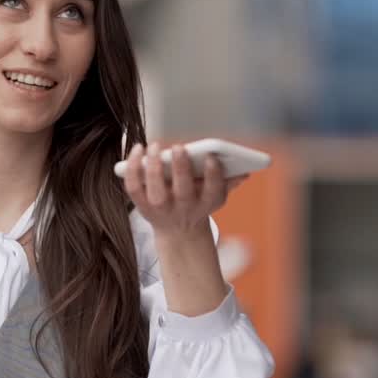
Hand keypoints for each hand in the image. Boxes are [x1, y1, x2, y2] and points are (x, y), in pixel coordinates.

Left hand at [121, 140, 247, 236]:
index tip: (211, 157)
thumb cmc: (197, 202)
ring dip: (154, 167)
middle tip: (178, 147)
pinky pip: (134, 187)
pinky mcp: (141, 206)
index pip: (213, 191)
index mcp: (205, 203)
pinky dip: (133, 169)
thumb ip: (228, 181)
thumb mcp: (215, 196)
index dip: (213, 175)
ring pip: (156, 191)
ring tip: (154, 146)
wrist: (178, 230)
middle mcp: (184, 208)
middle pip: (183, 191)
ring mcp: (161, 209)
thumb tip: (244, 171)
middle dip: (181, 168)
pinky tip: (137, 150)